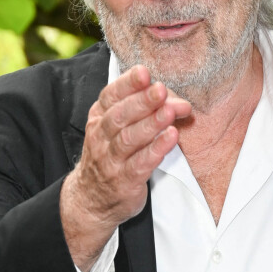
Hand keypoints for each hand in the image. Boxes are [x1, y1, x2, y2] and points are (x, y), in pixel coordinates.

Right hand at [60, 65, 190, 271]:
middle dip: (142, 101)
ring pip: (129, 139)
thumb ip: (151, 110)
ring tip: (170, 112)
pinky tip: (171, 137)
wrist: (92, 199)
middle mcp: (101, 135)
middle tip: (161, 89)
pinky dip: (156, 150)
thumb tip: (181, 103)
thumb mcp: (123, 127)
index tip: (144, 72)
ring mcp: (110, 160)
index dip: (128, 83)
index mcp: (100, 116)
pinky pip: (140, 164)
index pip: (111, 95)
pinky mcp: (124, 181)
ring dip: (151, 124)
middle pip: (120, 115)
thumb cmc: (112, 153)